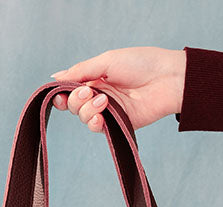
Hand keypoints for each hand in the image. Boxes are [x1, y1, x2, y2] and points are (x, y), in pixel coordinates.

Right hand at [49, 46, 185, 132]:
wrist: (166, 80)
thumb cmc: (141, 64)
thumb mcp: (106, 61)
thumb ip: (80, 71)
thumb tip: (56, 77)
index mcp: (96, 77)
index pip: (71, 89)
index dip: (63, 94)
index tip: (61, 95)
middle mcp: (100, 94)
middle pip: (74, 105)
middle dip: (76, 100)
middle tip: (89, 91)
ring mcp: (110, 110)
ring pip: (84, 117)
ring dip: (88, 110)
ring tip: (104, 100)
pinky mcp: (119, 124)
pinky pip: (98, 129)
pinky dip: (95, 123)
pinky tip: (102, 116)